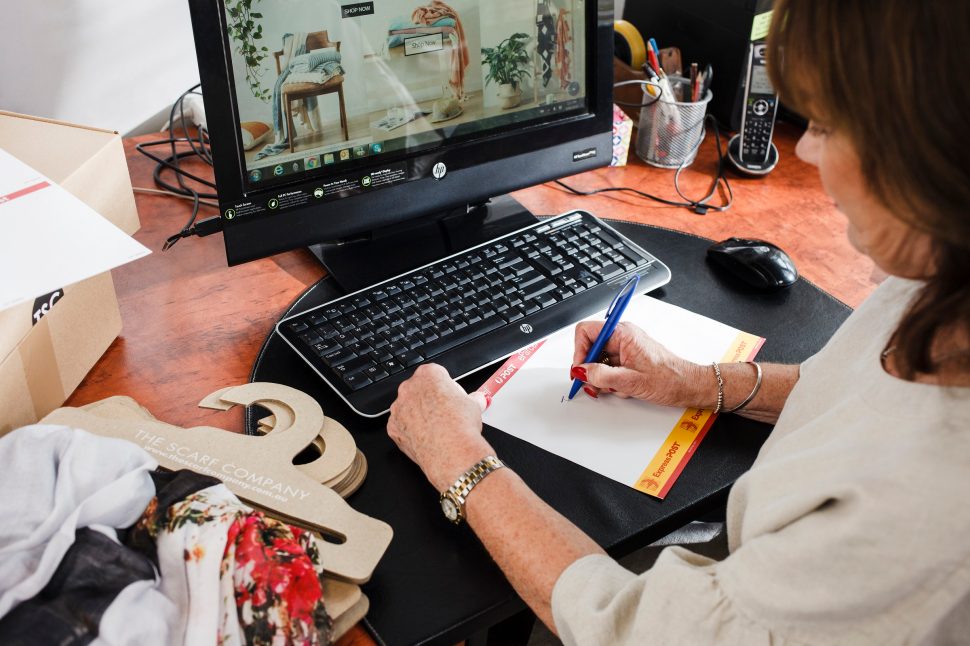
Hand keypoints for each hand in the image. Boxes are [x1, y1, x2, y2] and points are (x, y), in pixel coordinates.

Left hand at [387, 364, 493, 490]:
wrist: (451, 452)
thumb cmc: (461, 426)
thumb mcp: (474, 405)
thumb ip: (473, 398)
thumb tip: (478, 399)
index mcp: (428, 374)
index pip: (436, 374)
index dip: (446, 387)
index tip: (452, 397)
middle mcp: (409, 388)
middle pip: (420, 389)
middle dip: (430, 399)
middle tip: (445, 413)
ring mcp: (398, 408)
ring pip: (408, 407)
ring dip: (419, 414)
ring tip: (436, 428)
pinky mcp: (393, 427)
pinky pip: (401, 425)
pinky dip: (410, 430)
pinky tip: (425, 437)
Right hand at [570, 321, 707, 406]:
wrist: (688, 385)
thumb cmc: (669, 379)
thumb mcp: (630, 381)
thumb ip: (601, 375)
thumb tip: (581, 371)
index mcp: (623, 334)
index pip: (586, 331)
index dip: (579, 351)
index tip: (581, 368)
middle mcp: (623, 336)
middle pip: (591, 347)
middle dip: (591, 369)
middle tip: (595, 384)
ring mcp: (625, 347)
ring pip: (598, 359)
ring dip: (602, 377)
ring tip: (616, 387)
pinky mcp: (628, 357)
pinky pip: (609, 366)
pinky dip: (610, 379)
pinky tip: (622, 387)